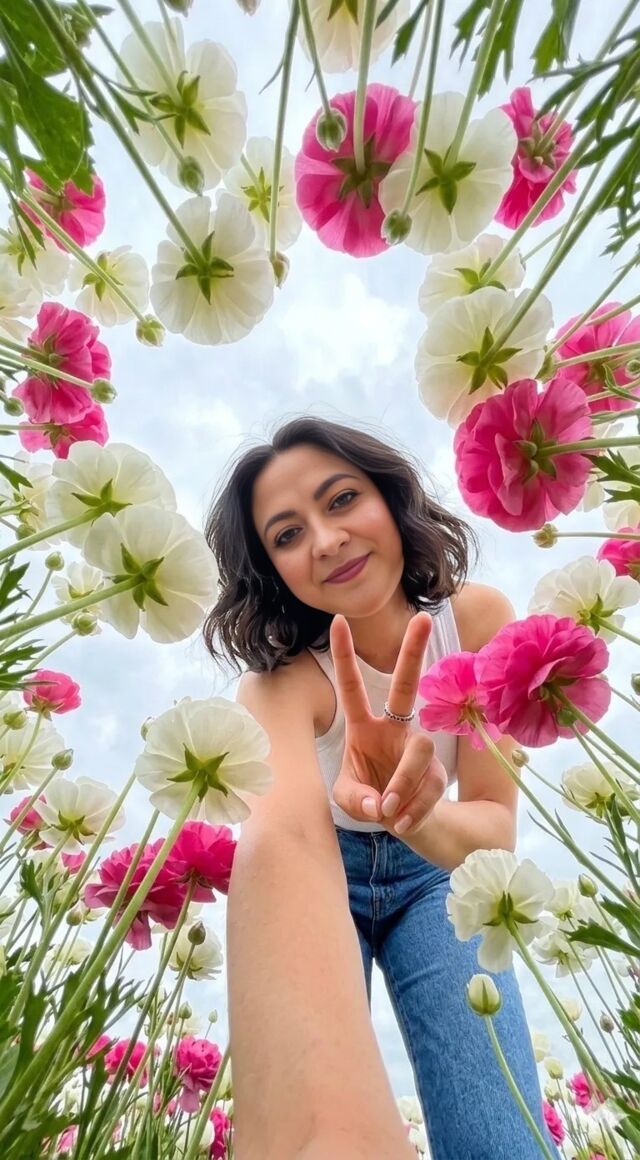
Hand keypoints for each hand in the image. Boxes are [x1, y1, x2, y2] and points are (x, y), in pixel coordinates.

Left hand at [330, 612, 447, 835]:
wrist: (400, 822)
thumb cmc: (369, 799)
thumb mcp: (349, 799)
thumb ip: (356, 800)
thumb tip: (381, 804)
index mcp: (363, 727)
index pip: (352, 686)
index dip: (344, 655)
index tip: (336, 620)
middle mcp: (393, 730)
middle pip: (405, 686)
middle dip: (413, 652)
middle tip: (423, 619)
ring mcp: (417, 749)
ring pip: (420, 751)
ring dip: (403, 782)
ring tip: (388, 811)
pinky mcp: (437, 774)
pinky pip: (430, 786)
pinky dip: (413, 810)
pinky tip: (401, 824)